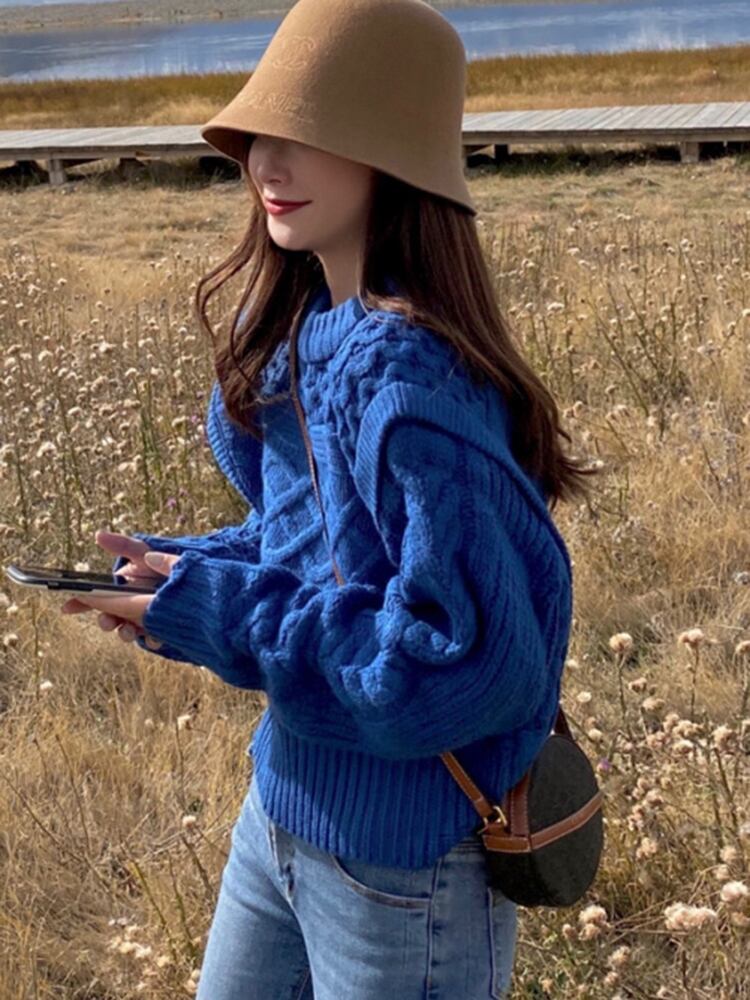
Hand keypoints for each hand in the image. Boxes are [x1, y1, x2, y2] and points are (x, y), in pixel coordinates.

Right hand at [60, 530, 180, 648]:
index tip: (67, 607)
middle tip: (108, 622)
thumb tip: (98, 534)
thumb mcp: (143, 552)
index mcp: (119, 590)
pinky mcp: (161, 628)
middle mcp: (128, 606)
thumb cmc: (161, 562)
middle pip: (109, 619)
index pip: (95, 599)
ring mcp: (143, 618)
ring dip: (125, 634)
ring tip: (130, 631)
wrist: (193, 574)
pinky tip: (156, 636)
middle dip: (105, 622)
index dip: (80, 604)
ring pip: (128, 632)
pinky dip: (153, 639)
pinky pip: (154, 638)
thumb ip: (123, 545)